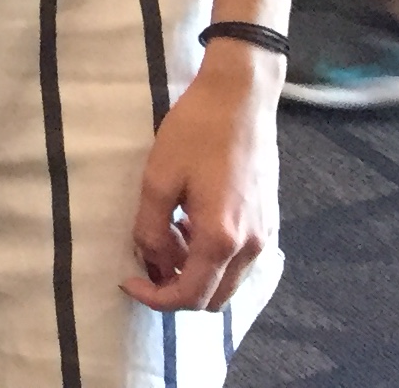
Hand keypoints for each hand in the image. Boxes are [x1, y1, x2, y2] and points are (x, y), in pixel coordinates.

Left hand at [121, 50, 275, 312]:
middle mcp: (252, 247)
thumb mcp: (158, 178)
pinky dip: (215, 257)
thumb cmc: (195, 132)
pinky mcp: (269, 220)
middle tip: (147, 265)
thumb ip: (151, 228)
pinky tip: (191, 224)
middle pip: (214, 298)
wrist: (241, 98)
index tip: (129, 281)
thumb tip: (153, 261)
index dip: (156, 298)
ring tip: (167, 236)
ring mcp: (266, 235)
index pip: (190, 296)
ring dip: (196, 273)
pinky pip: (241, 260)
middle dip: (177, 291)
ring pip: (229, 280)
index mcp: (222, 239)